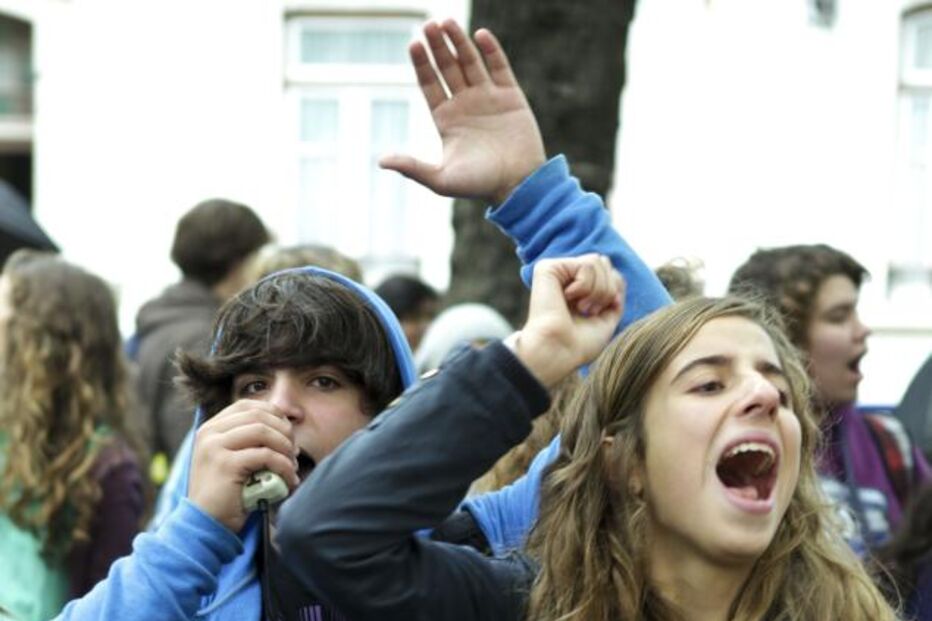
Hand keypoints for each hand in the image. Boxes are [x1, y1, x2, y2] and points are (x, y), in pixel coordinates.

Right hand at [188, 400, 299, 532]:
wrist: (205, 525)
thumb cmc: (227, 494)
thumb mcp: (233, 459)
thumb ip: (248, 441)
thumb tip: (285, 426)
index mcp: (211, 428)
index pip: (248, 405)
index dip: (273, 414)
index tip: (287, 433)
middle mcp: (210, 433)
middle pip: (258, 416)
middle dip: (283, 431)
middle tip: (294, 452)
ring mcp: (215, 447)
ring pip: (263, 432)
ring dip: (285, 448)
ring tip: (293, 465)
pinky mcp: (225, 464)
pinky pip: (265, 455)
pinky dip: (283, 466)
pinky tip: (289, 479)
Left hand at [380, 19, 545, 205]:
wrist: (519, 185)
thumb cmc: (480, 185)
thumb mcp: (441, 179)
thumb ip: (412, 167)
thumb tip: (381, 161)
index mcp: (447, 119)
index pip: (430, 84)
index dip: (422, 64)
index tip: (414, 44)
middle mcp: (465, 105)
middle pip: (448, 68)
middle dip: (438, 47)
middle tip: (428, 25)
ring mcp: (488, 98)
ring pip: (470, 62)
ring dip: (459, 42)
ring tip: (447, 22)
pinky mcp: (511, 97)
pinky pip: (499, 68)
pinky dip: (491, 51)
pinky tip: (480, 35)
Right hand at [515, 254, 623, 386]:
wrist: (559, 352)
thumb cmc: (579, 344)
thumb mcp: (607, 318)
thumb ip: (614, 294)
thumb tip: (617, 275)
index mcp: (577, 289)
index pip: (608, 272)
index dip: (613, 290)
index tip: (598, 313)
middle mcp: (565, 277)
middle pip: (603, 262)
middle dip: (606, 289)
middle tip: (590, 310)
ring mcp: (556, 271)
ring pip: (596, 261)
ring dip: (597, 290)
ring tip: (581, 307)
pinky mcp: (548, 268)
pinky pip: (586, 265)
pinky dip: (585, 286)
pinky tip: (568, 299)